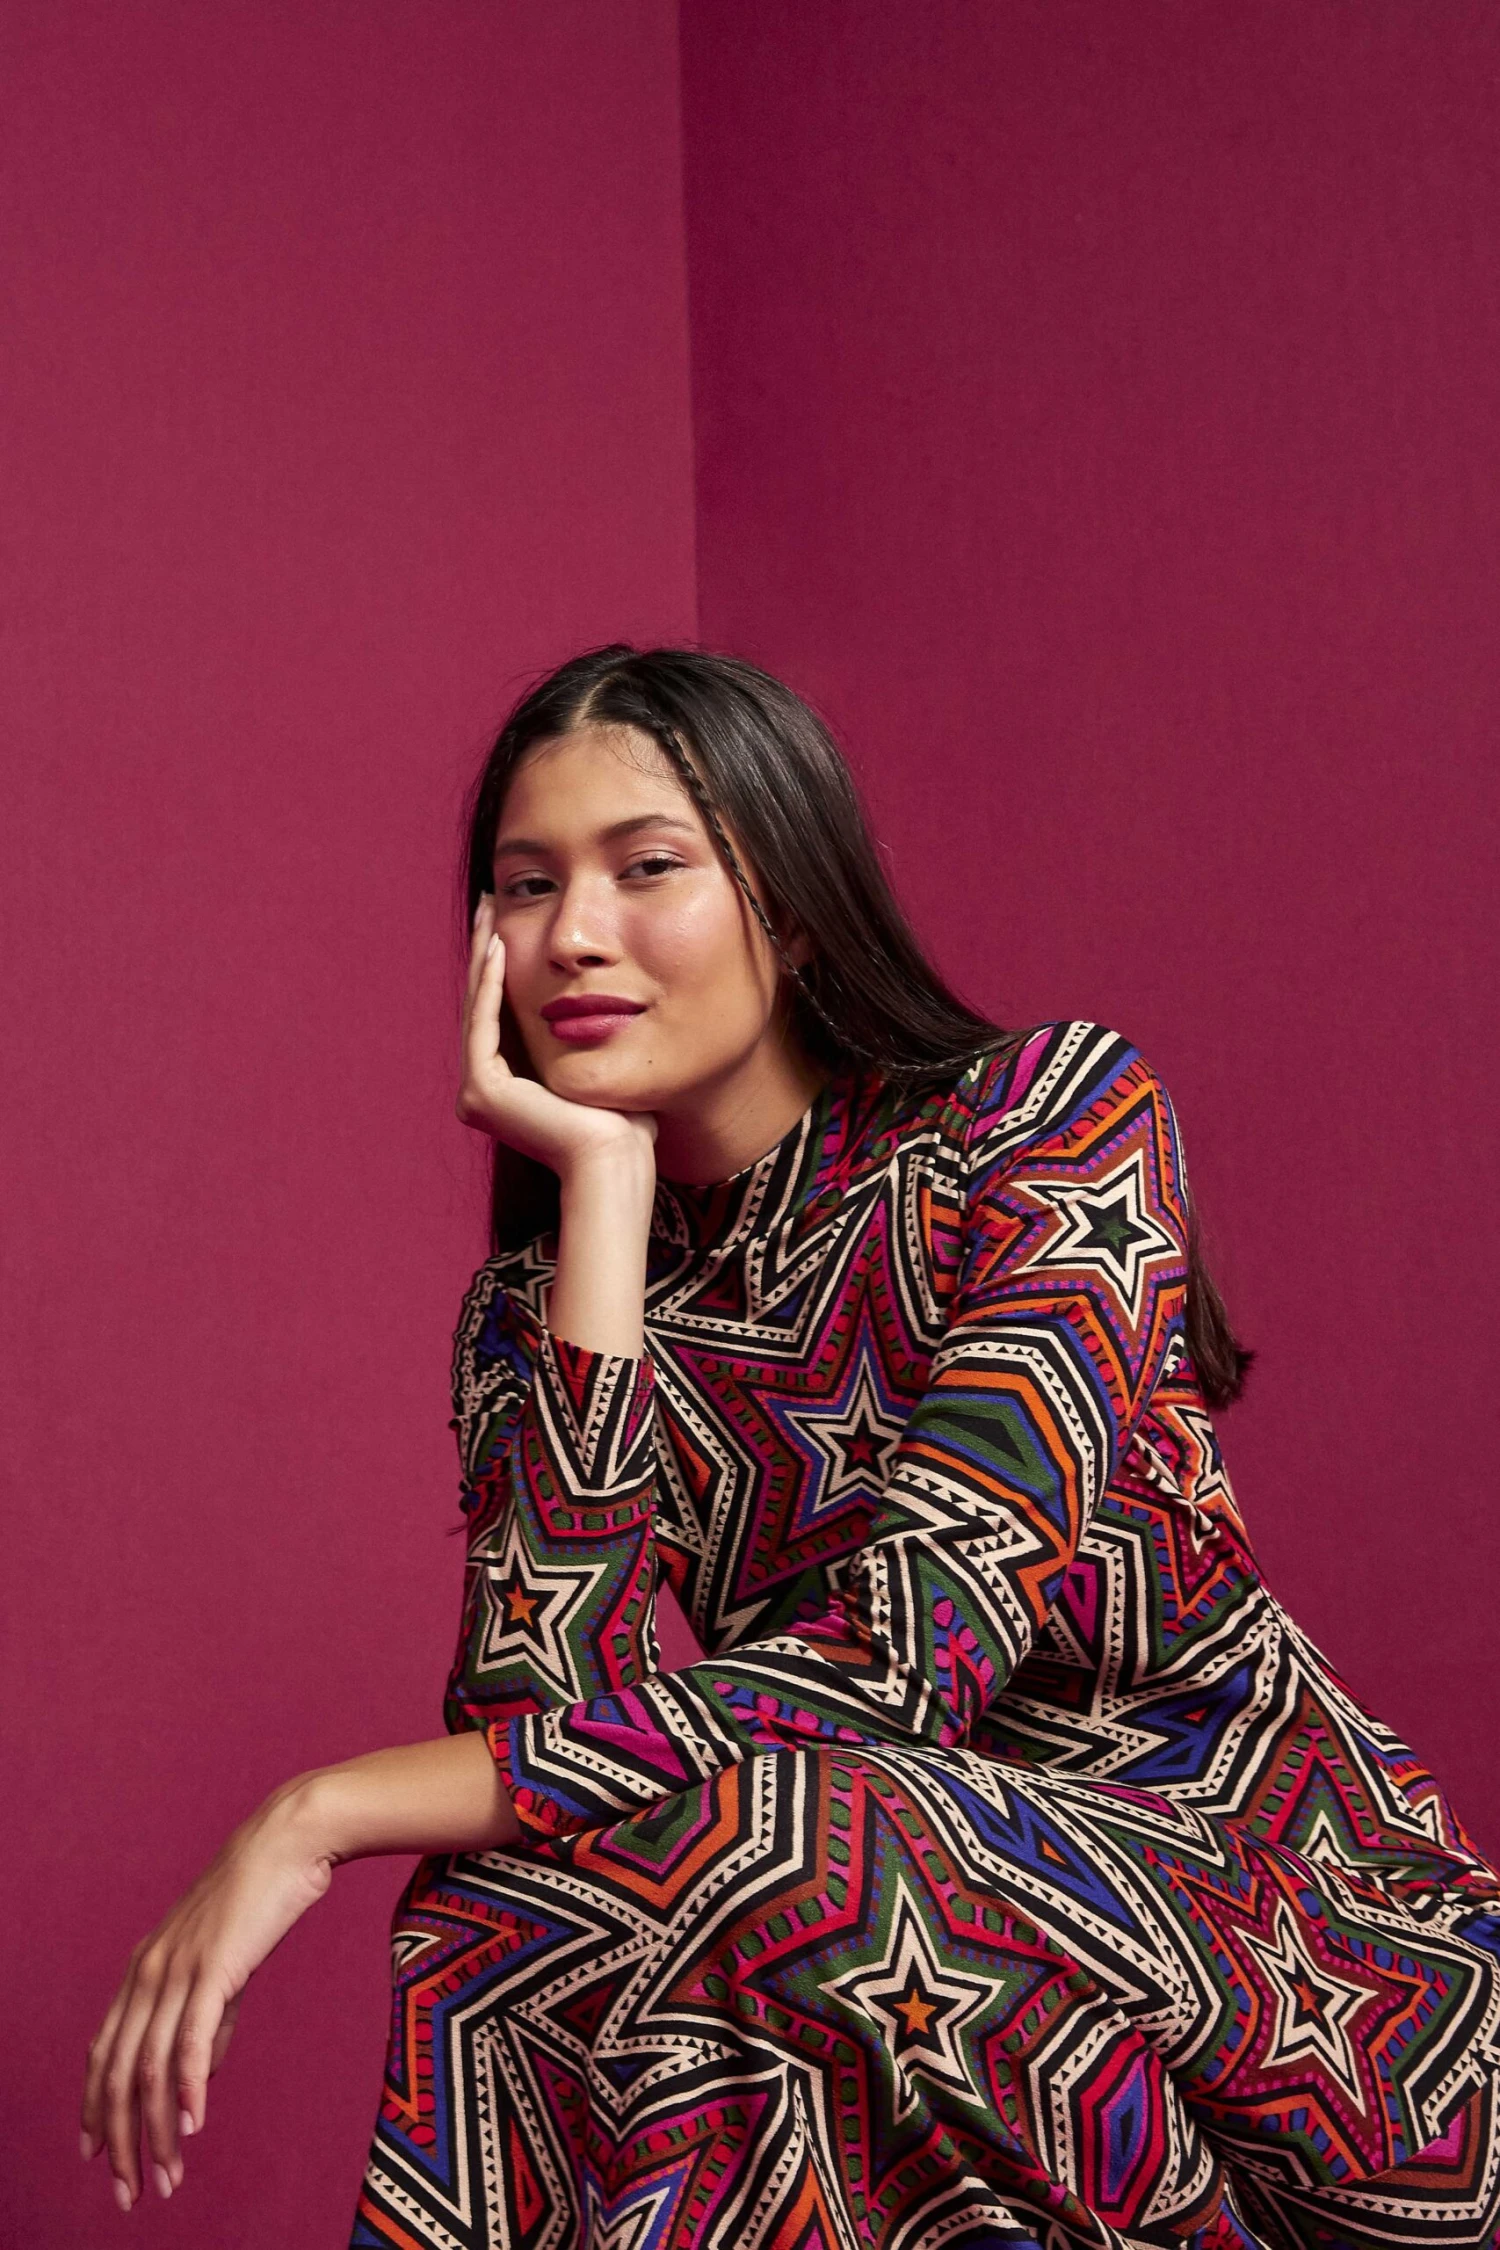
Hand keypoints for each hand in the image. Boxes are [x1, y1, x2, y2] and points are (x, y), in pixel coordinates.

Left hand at [81, 1782, 332, 2209]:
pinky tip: (192, 2125)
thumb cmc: (260, 1898)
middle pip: (116, 2073)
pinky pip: (192, 2039)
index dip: (94, 2109)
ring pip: (148, 2067)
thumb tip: (197, 2076)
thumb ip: (209, 2020)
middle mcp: (148, 1971)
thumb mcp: (224, 1967)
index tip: (97, 2157)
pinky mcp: (213, 1967)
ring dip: (154, 2131)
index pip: (102, 2054)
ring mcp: (177, 1968)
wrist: (288, 1841)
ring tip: (167, 2176)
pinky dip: (188, 2088)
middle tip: (129, 2192)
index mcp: (144, 1969)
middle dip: (118, 2140)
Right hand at [457, 894, 656, 1181]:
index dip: (502, 966)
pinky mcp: (482, 1091)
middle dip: (487, 951)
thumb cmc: (625, 1124)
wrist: (618, 1160)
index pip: (501, 1014)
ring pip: (479, 1008)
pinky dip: (490, 983)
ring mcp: (477, 1094)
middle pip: (484, 1006)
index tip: (509, 921)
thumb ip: (587, 1036)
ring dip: (483, 957)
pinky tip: (498, 945)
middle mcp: (482, 1092)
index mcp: (505, 1090)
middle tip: (488, 901)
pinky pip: (484, 1023)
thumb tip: (602, 1004)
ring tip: (489, 910)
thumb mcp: (600, 1064)